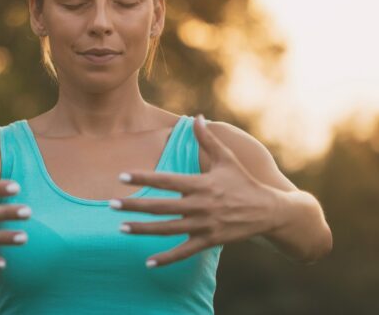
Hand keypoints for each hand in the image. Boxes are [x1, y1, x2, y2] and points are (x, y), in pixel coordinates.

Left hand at [110, 114, 280, 267]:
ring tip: (121, 228)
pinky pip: (184, 252)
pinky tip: (148, 262)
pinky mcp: (209, 241)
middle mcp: (200, 205)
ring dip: (143, 230)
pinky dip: (166, 259)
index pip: (166, 180)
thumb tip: (196, 116)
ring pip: (168, 230)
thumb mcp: (227, 159)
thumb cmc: (244, 182)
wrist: (268, 211)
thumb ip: (207, 140)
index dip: (143, 178)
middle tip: (110, 204)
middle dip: (134, 206)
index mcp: (201, 184)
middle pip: (161, 206)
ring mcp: (204, 225)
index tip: (122, 176)